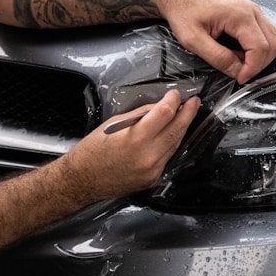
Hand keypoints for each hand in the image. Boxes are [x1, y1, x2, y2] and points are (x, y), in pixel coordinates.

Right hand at [62, 90, 199, 202]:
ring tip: (185, 116)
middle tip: (193, 102)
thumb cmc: (92, 151)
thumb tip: (158, 107)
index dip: (173, 101)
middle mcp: (148, 155)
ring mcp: (153, 169)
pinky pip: (168, 157)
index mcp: (136, 138)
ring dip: (181, 128)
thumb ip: (139, 115)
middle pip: (177, 129)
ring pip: (175, 144)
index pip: (165, 113)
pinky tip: (171, 135)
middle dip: (187, 113)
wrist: (82, 180)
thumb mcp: (113, 124)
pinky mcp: (153, 178)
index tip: (175, 94)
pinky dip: (171, 144)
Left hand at [163, 0, 275, 83]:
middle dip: (258, 64)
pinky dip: (258, 47)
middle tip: (240, 73)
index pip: (261, 48)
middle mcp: (250, 10)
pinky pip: (265, 32)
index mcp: (239, 15)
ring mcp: (252, 10)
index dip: (252, 68)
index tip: (241, 78)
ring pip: (272, 38)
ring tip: (239, 62)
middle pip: (272, 44)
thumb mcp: (194, 40)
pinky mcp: (249, 13)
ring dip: (260, 56)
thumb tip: (236, 70)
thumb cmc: (184, 12)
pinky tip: (240, 51)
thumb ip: (217, 58)